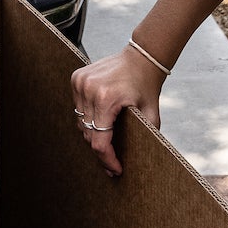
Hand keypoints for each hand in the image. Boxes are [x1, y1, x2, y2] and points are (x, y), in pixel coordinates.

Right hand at [68, 42, 167, 175]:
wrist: (141, 58)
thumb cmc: (147, 85)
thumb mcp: (151, 114)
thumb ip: (146, 137)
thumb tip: (142, 163)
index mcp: (107, 99)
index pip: (99, 141)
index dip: (107, 159)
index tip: (116, 169)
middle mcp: (89, 89)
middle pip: (88, 134)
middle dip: (101, 150)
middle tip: (114, 162)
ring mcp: (80, 82)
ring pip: (81, 123)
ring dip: (93, 133)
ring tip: (108, 140)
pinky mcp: (76, 78)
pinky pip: (78, 108)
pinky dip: (88, 117)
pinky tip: (101, 119)